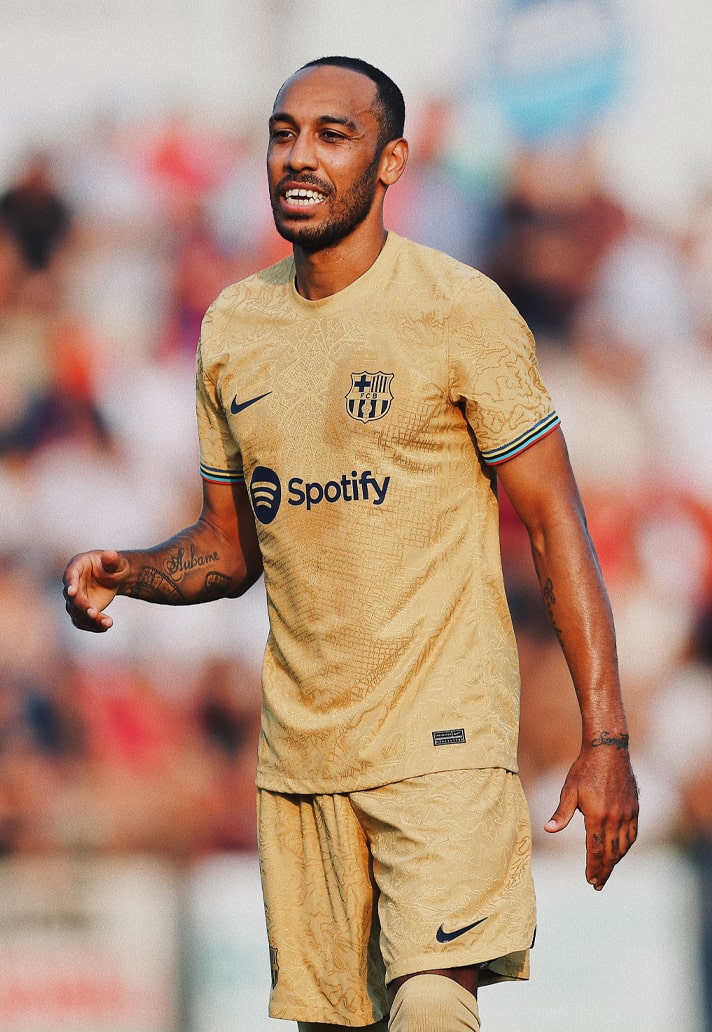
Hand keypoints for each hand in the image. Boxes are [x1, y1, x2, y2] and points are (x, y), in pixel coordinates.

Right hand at [62, 549, 128, 631]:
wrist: (115, 578)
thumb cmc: (114, 566)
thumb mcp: (117, 562)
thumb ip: (113, 559)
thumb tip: (110, 554)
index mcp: (78, 565)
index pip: (70, 575)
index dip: (70, 583)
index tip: (72, 592)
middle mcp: (72, 583)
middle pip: (72, 598)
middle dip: (82, 606)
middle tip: (94, 613)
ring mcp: (74, 598)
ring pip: (76, 612)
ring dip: (89, 620)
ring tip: (107, 623)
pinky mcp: (80, 610)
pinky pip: (82, 621)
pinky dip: (92, 626)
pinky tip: (105, 627)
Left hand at [544, 741, 638, 889]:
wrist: (608, 751)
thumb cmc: (585, 770)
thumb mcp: (569, 790)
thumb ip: (561, 813)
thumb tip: (548, 830)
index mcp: (597, 816)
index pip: (596, 850)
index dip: (593, 867)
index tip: (590, 880)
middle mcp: (615, 818)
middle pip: (611, 853)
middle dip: (604, 870)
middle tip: (598, 884)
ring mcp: (627, 814)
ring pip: (623, 846)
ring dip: (616, 861)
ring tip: (607, 870)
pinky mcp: (634, 809)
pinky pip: (632, 834)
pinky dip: (626, 846)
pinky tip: (620, 851)